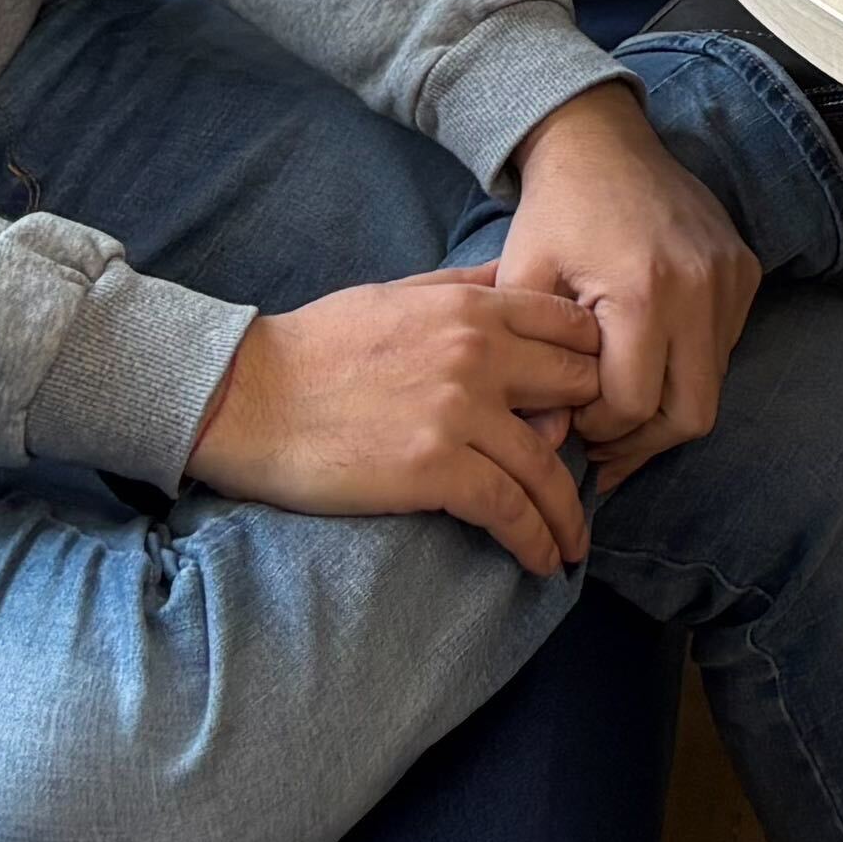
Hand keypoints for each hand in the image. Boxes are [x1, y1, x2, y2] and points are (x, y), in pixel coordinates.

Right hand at [188, 270, 610, 570]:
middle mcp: (479, 353)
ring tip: (576, 542)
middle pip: (578, 392)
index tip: (595, 404)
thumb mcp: (401, 290)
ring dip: (571, 511)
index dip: (594, 365)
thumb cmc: (317, 344)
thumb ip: (466, 287)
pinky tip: (545, 559)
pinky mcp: (435, 469)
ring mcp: (459, 411)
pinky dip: (537, 538)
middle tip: (593, 473)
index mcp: (473, 305)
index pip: (574, 329)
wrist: (247, 395)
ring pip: (550, 464)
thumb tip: (514, 283)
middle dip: (592, 434)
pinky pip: (510, 509)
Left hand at [501, 85, 763, 467]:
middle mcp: (702, 287)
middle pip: (692, 415)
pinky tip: (648, 359)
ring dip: (667, 407)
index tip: (569, 418)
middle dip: (642, 442)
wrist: (602, 141)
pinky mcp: (746, 269)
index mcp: (644, 291)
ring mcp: (732, 277)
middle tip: (601, 443)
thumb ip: (532, 367)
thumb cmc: (554, 214)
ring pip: (714, 386)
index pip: (634, 407)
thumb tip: (548, 443)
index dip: (597, 430)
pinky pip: (724, 348)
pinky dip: (689, 368)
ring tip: (619, 404)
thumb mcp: (523, 285)